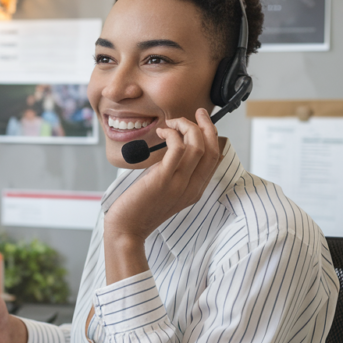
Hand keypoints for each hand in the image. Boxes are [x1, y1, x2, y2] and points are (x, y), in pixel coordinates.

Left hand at [103, 108, 221, 281]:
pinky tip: (163, 133)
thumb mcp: (166, 190)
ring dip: (186, 127)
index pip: (214, 158)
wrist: (127, 228)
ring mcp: (179, 184)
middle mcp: (192, 187)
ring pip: (197, 146)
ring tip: (172, 123)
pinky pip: (177, 149)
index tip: (202, 121)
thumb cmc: (141, 207)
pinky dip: (173, 135)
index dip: (212, 135)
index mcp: (195, 190)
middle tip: (196, 113)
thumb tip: (176, 148)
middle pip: (211, 149)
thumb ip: (176, 172)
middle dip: (207, 126)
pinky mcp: (163, 180)